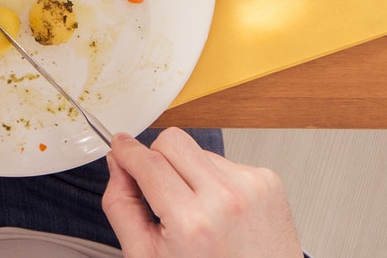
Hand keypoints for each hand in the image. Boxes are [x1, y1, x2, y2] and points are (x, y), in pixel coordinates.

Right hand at [102, 129, 298, 257]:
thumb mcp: (148, 256)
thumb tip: (118, 164)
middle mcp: (224, 198)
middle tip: (158, 186)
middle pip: (172, 141)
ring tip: (198, 210)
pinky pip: (225, 161)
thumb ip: (121, 206)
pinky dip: (216, 180)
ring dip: (189, 171)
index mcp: (191, 221)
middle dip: (156, 157)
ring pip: (198, 150)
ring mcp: (250, 186)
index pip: (147, 161)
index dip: (127, 150)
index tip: (120, 146)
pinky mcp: (268, 181)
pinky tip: (221, 210)